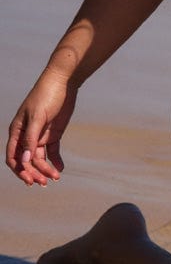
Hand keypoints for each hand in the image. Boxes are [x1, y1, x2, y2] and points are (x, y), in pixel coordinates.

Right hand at [6, 69, 77, 186]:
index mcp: (17, 131)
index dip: (19, 170)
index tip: (30, 180)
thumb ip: (31, 139)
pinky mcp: (53, 134)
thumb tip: (24, 160)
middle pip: (27, 161)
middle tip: (45, 182)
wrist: (64, 82)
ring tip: (56, 177)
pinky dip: (55, 161)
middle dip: (34, 172)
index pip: (13, 156)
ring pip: (40, 158)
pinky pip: (52, 152)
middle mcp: (26, 136)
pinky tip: (60, 168)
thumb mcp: (37, 117)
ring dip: (46, 169)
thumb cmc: (46, 95)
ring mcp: (40, 135)